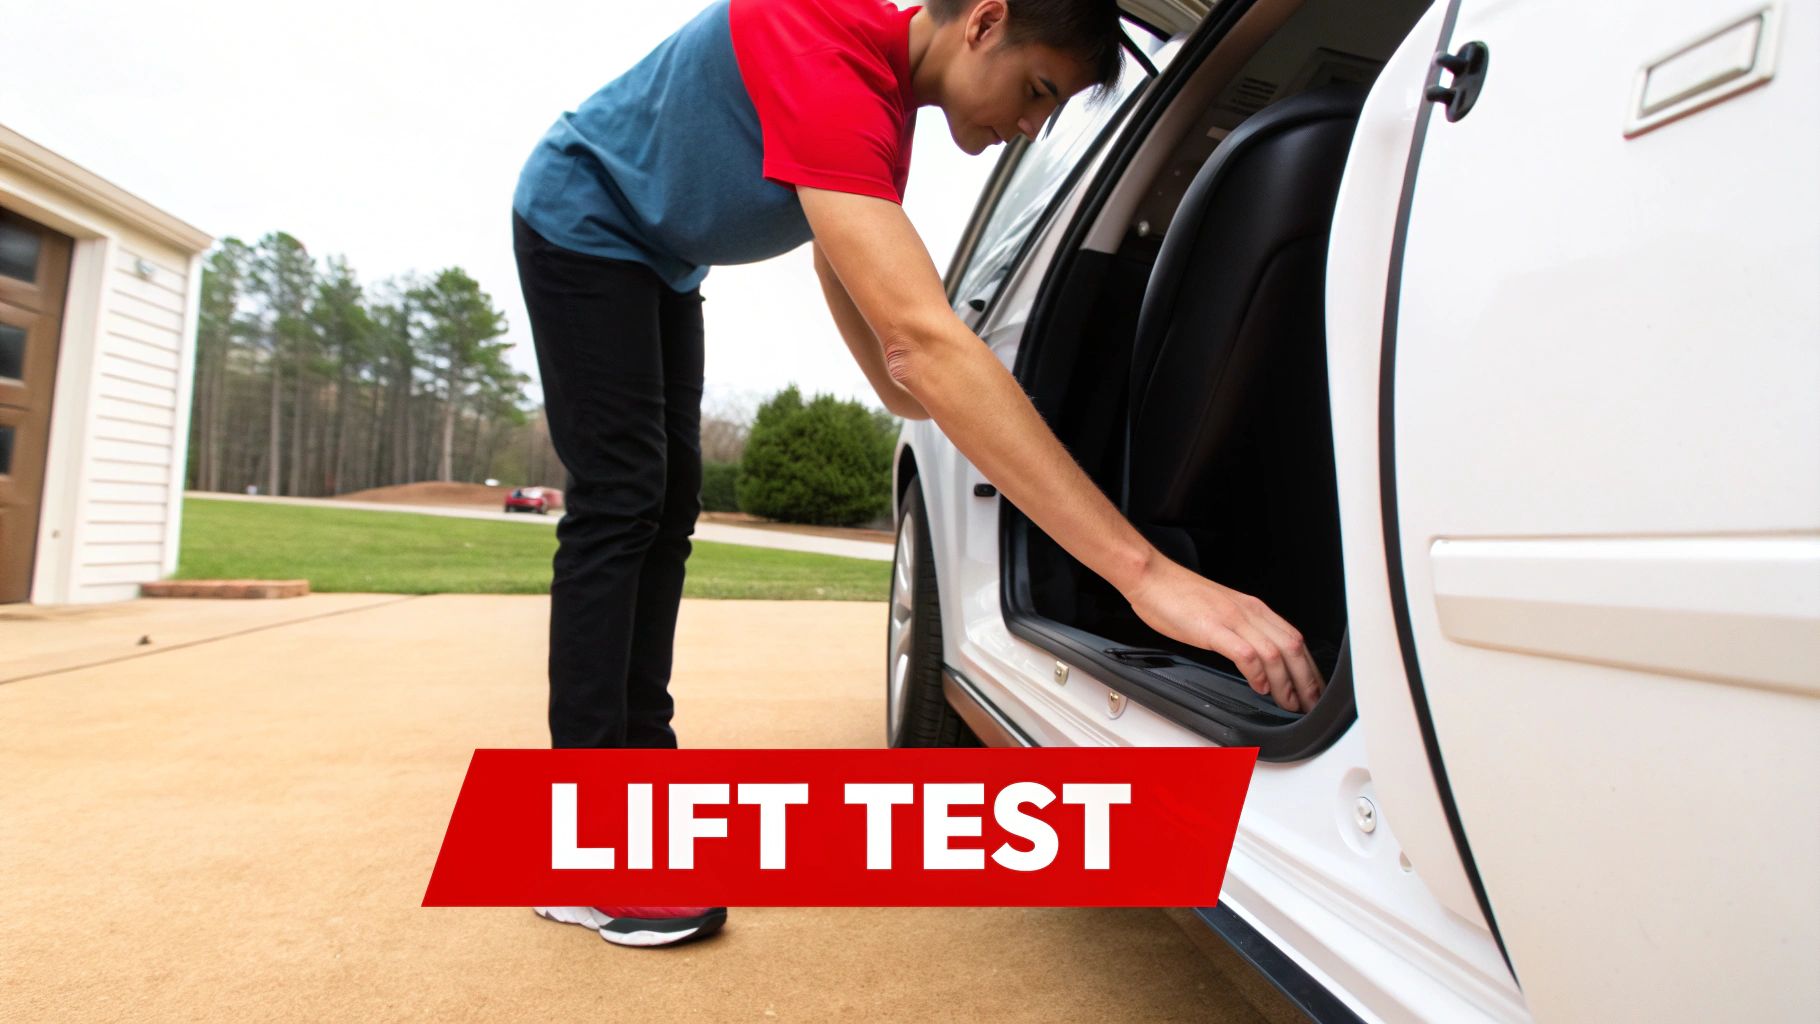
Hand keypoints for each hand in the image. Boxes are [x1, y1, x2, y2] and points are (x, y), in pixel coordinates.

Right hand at [1122, 553, 1324, 712]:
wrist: (1153, 577)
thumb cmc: (1180, 596)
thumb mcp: (1222, 612)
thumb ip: (1241, 631)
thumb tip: (1257, 659)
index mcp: (1254, 608)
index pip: (1295, 638)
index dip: (1309, 667)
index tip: (1313, 689)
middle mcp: (1249, 612)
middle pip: (1293, 647)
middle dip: (1307, 680)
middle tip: (1311, 704)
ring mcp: (1232, 619)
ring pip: (1275, 653)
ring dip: (1286, 683)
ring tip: (1288, 703)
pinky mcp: (1213, 628)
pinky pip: (1245, 654)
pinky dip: (1257, 674)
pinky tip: (1258, 688)